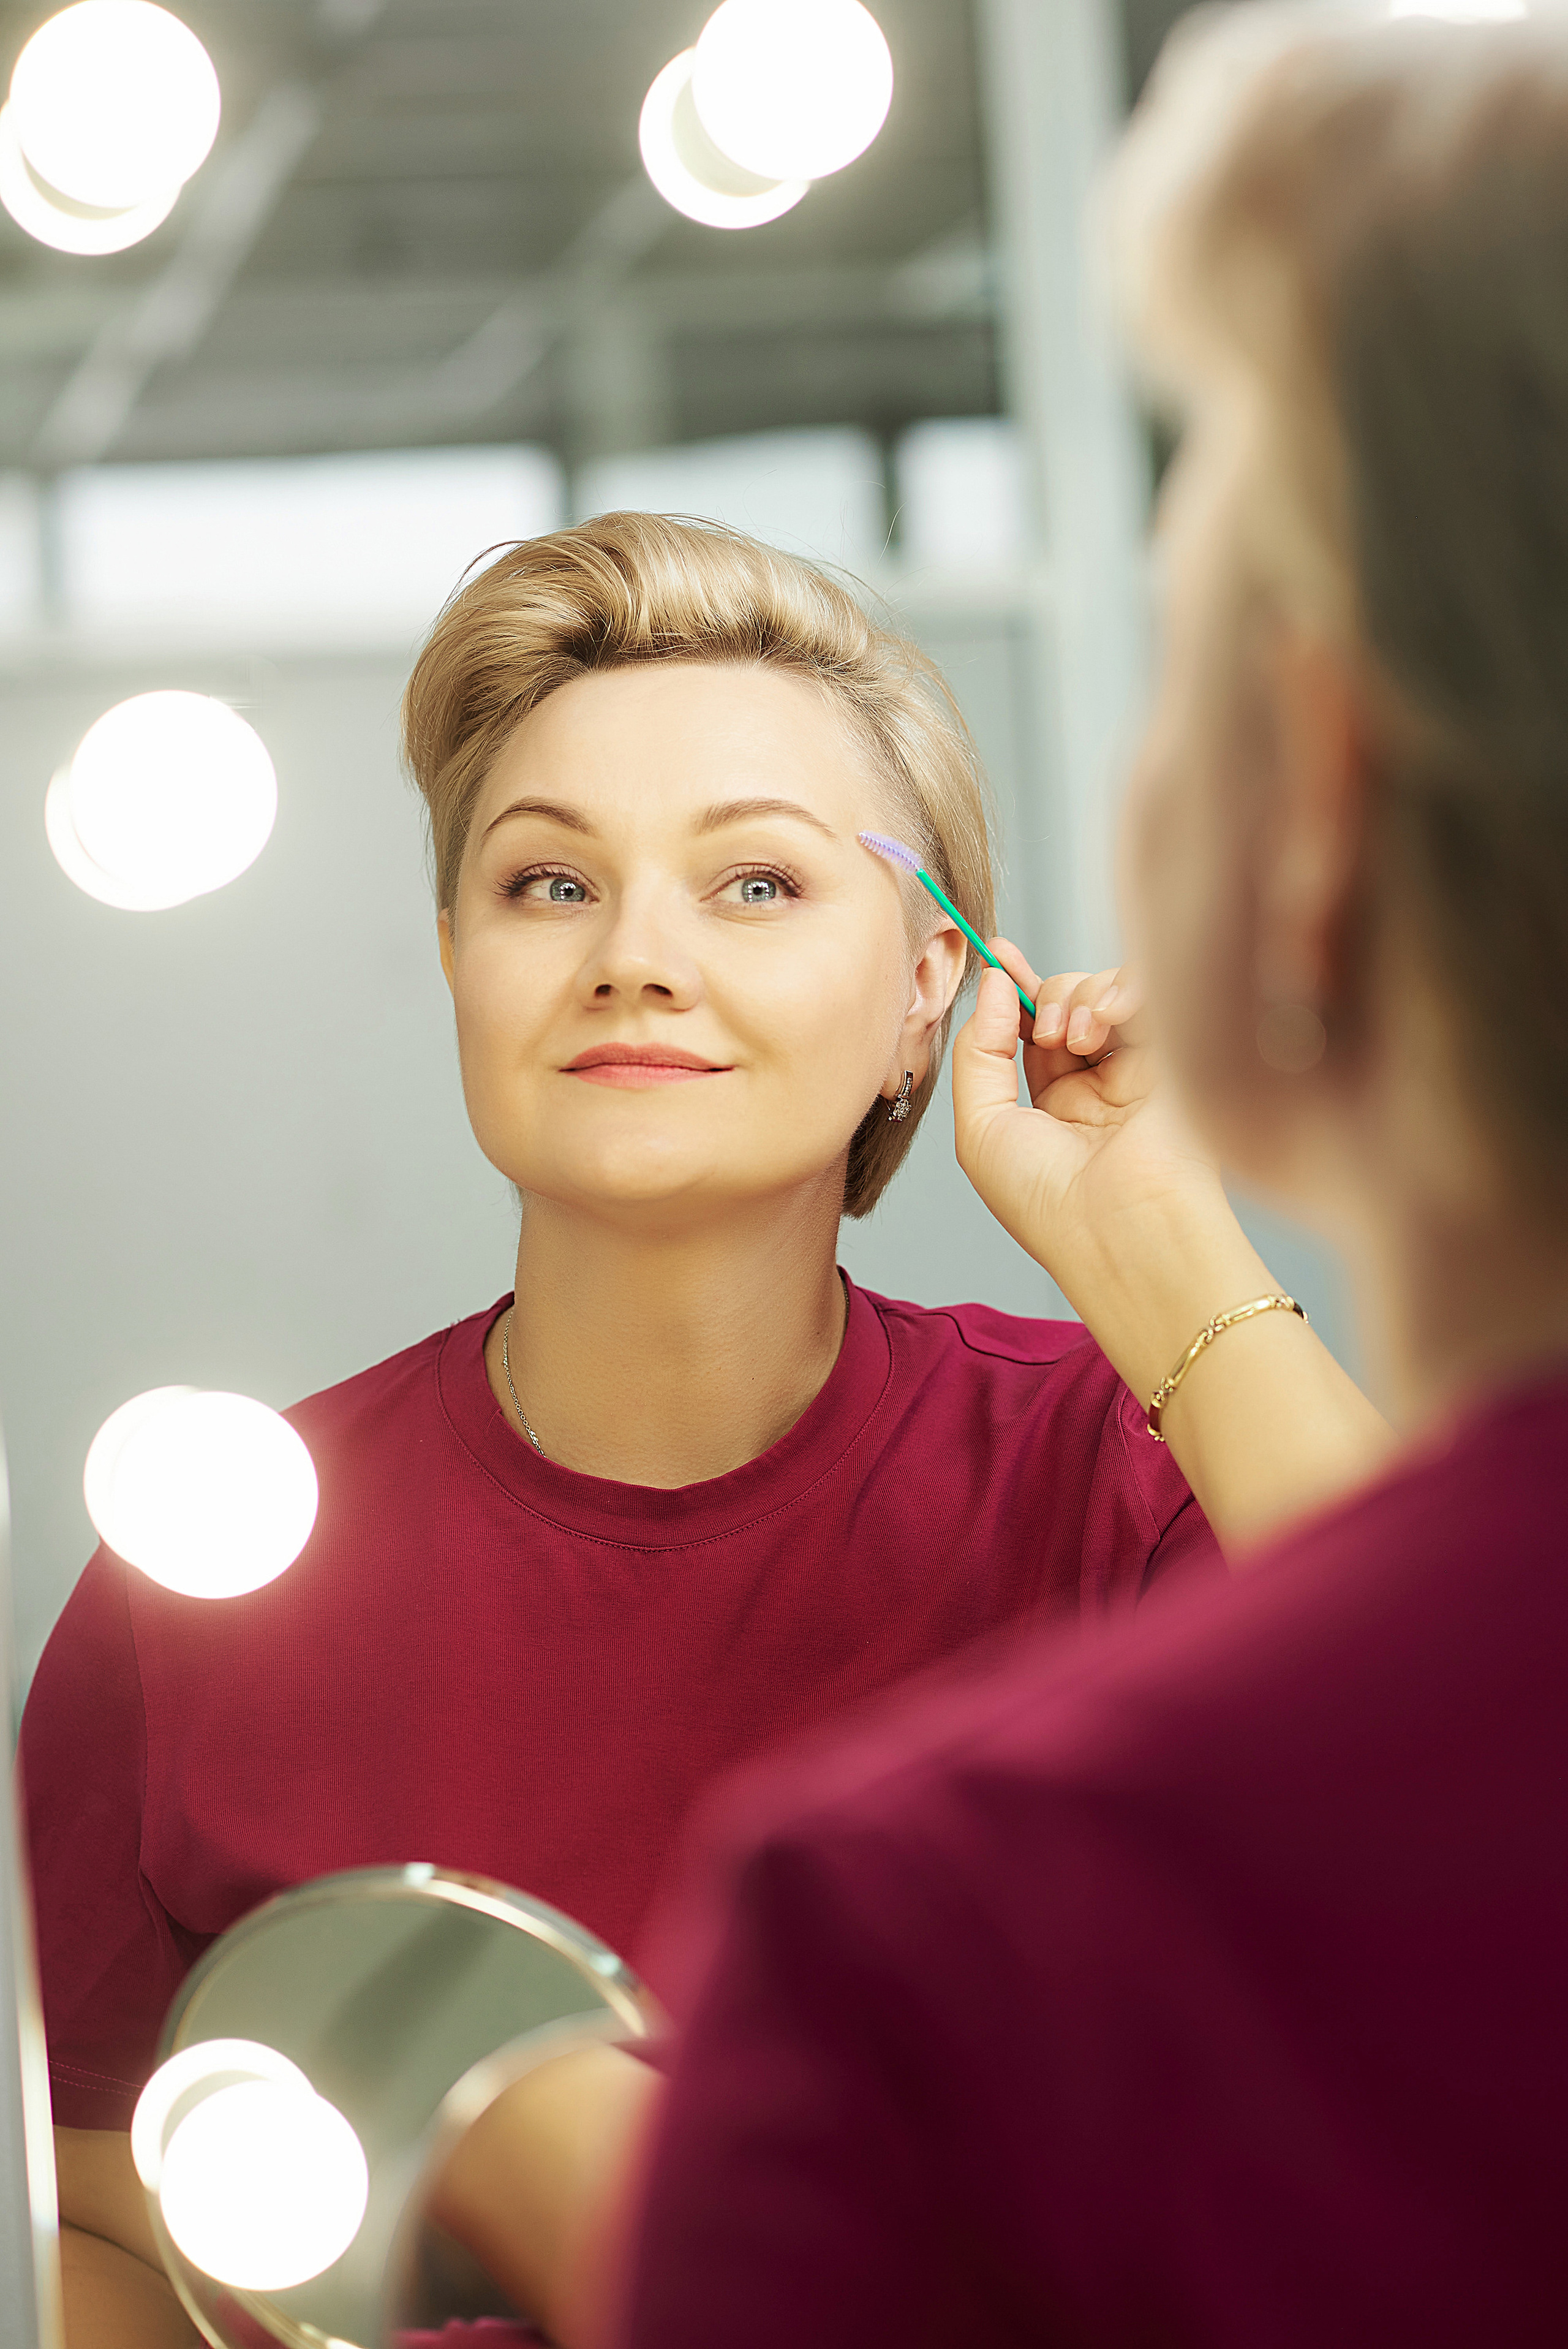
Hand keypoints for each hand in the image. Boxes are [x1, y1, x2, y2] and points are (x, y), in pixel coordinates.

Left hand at [952, 943, 1393, 1555]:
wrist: (1127, 1228)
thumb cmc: (1048, 1199)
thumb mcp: (980, 1128)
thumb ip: (978, 1050)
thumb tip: (994, 982)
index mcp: (1045, 1109)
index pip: (1027, 1028)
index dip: (1011, 986)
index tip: (999, 951)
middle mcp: (1092, 1087)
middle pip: (1063, 999)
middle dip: (1045, 994)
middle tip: (1045, 1030)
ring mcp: (1137, 1071)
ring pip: (1104, 989)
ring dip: (1080, 995)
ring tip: (1078, 1037)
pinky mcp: (1177, 1057)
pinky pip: (1151, 992)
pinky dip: (1124, 989)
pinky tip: (1109, 1024)